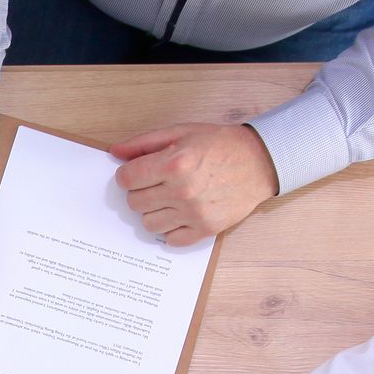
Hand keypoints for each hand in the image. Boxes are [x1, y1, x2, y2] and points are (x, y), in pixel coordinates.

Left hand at [112, 123, 278, 245]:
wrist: (259, 162)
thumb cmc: (219, 144)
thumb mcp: (180, 133)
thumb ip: (144, 143)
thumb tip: (115, 152)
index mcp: (173, 164)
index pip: (126, 179)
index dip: (128, 174)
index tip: (138, 172)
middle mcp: (182, 191)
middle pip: (134, 202)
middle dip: (140, 191)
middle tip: (156, 183)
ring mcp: (194, 213)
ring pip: (148, 223)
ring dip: (153, 211)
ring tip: (168, 198)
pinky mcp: (206, 229)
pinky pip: (171, 240)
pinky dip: (170, 228)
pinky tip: (179, 213)